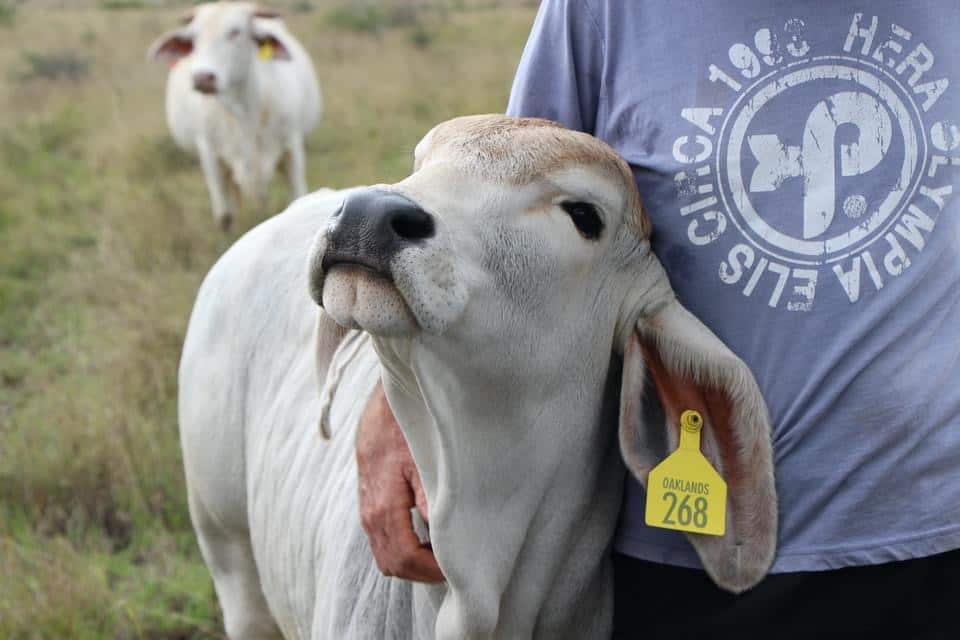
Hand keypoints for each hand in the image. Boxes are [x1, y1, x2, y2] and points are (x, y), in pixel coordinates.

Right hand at [356, 381, 443, 582]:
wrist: (387, 395)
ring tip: (444, 548)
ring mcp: (366, 504)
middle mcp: (369, 510)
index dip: (431, 571)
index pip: (403, 559)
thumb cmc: (410, 422)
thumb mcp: (425, 458)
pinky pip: (383, 535)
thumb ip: (431, 499)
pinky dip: (404, 544)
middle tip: (455, 563)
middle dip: (422, 571)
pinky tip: (428, 530)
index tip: (459, 566)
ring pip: (385, 552)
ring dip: (413, 558)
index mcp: (383, 505)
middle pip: (391, 564)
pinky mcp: (369, 495)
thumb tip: (445, 536)